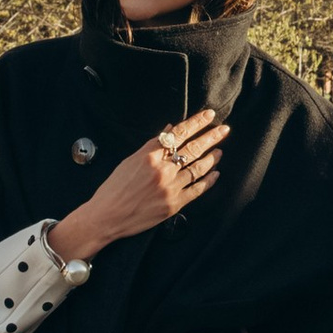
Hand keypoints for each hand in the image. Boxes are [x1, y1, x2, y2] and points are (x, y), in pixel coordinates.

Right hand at [50, 113, 227, 263]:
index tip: (209, 115)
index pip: (179, 134)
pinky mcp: (174, 204)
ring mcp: (170, 188)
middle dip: (211, 137)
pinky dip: (208, 181)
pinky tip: (215, 173)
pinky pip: (197, 189)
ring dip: (211, 158)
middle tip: (224, 129)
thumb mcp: (129, 161)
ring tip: (219, 150)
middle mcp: (163, 170)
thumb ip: (151, 146)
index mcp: (150, 156)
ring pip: (198, 168)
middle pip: (193, 149)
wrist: (107, 217)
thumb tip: (168, 130)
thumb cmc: (114, 188)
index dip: (196, 123)